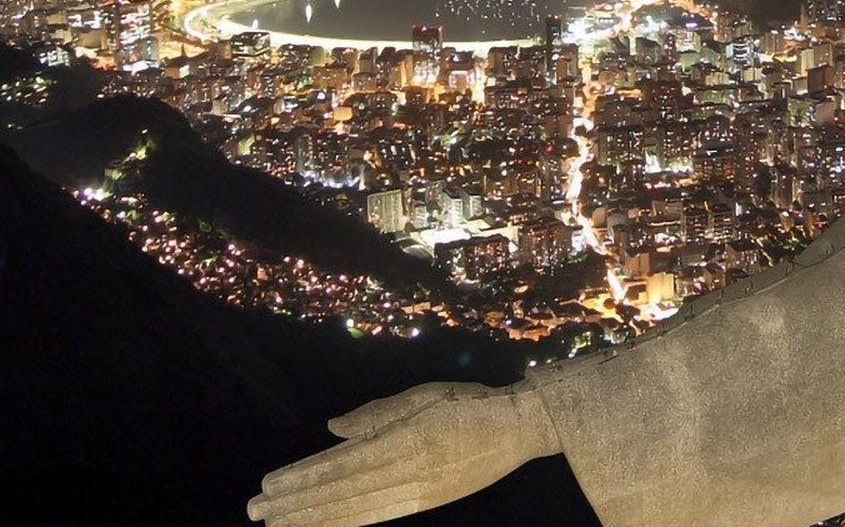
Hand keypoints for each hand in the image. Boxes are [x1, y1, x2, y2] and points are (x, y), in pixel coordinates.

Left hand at [248, 381, 557, 526]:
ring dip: (313, 519)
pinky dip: (347, 523)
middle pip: (341, 491)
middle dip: (296, 503)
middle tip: (257, 511)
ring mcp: (418, 490)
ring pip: (355, 509)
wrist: (521, 428)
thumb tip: (332, 429)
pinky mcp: (428, 501)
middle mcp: (407, 469)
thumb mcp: (422, 396)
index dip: (302, 476)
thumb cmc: (470, 403)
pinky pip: (379, 514)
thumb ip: (376, 414)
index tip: (269, 485)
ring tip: (278, 524)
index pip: (340, 463)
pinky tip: (325, 526)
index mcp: (404, 438)